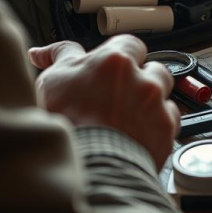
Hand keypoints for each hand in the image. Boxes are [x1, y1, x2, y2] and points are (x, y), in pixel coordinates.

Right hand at [29, 36, 180, 169]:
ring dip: (152, 98)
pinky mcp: (165, 130)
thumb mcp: (51, 83)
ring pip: (163, 91)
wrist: (85, 168)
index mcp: (115, 61)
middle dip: (140, 79)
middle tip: (118, 97)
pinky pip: (170, 118)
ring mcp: (156, 104)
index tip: (113, 70)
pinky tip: (138, 131)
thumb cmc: (67, 125)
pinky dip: (157, 123)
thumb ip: (57, 59)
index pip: (129, 44)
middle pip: (151, 67)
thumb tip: (41, 52)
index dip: (121, 57)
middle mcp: (142, 78)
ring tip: (129, 114)